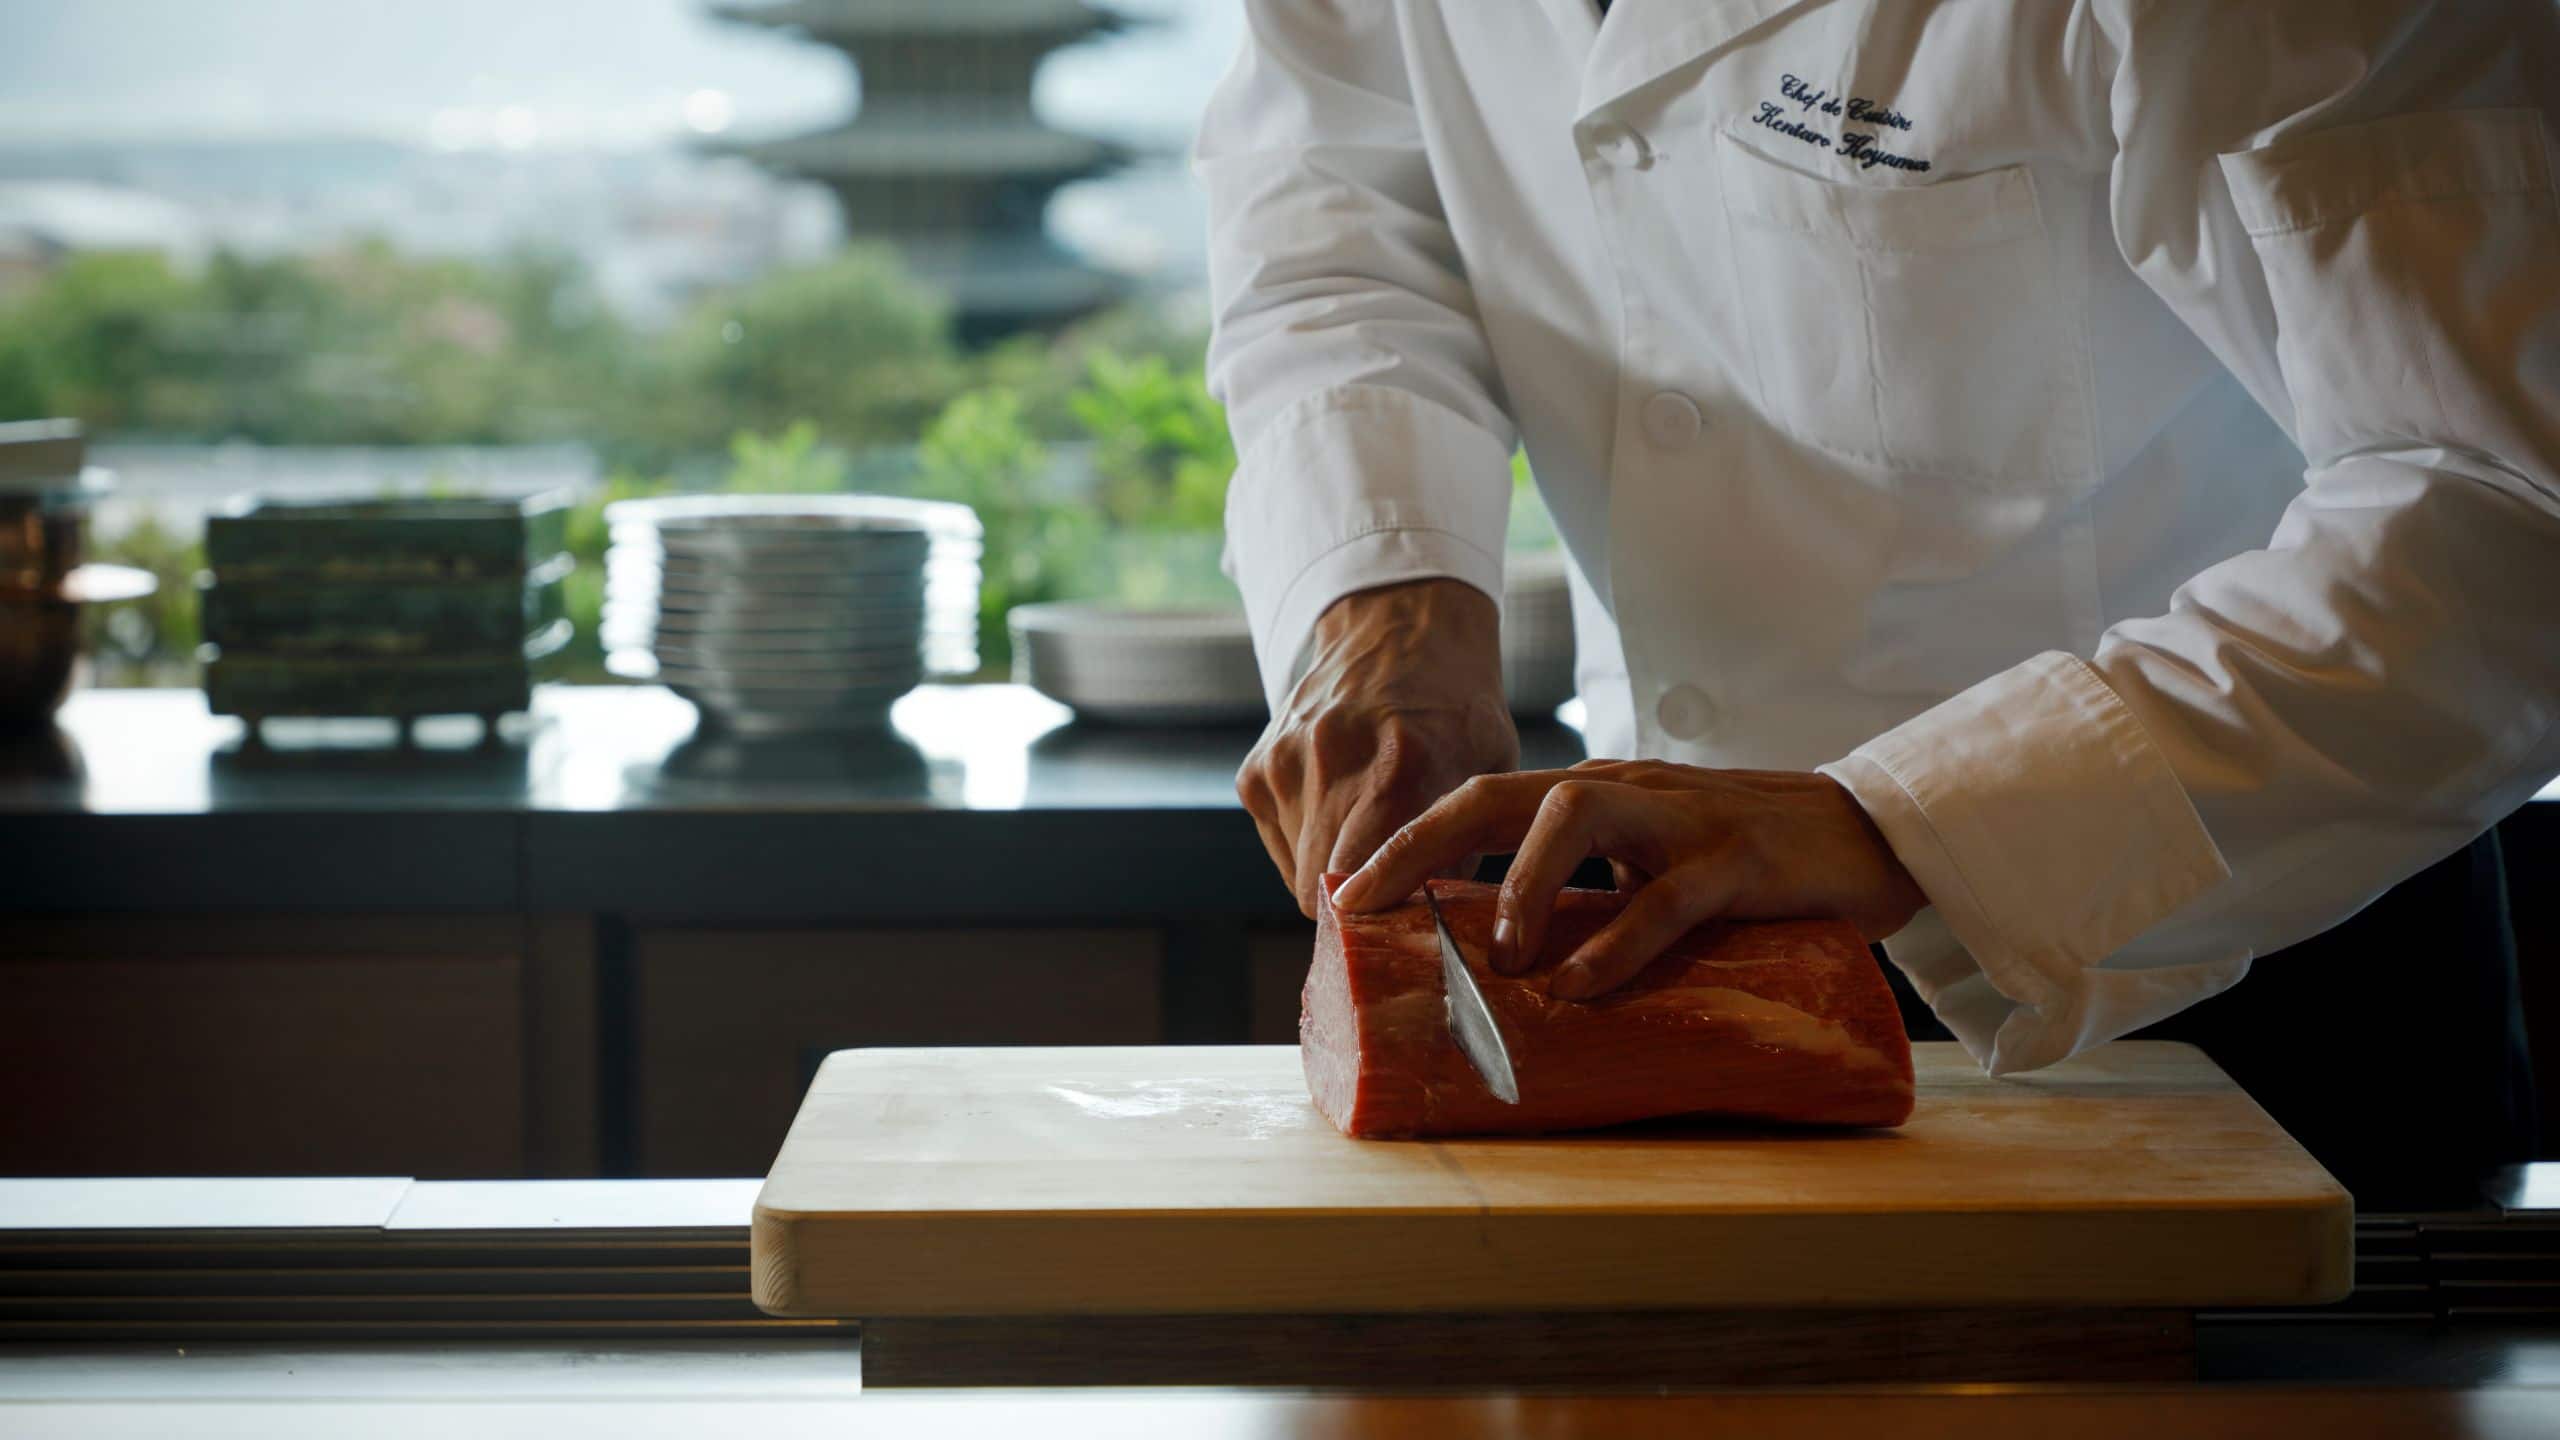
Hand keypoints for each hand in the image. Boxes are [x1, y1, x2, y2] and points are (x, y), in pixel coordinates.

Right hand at [1238, 579, 1518, 917]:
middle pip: (1318, 888)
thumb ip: (1457, 852)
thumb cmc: (1455, 710)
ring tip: (1369, 833)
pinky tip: (1340, 808)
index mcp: (1399, 764)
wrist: (1400, 633)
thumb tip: (1428, 931)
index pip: (1361, 881)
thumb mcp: (1488, 774)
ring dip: (1331, 869)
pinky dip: (1308, 842)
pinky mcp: (1256, 768)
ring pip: (1296, 872)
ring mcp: (1284, 760)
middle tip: (1388, 897)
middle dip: (1352, 904)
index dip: (1376, 918)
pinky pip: (1279, 843)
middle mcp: (1330, 759)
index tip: (1397, 925)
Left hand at [1334, 760, 1925, 997]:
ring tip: (1501, 954)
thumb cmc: (1748, 860)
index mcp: (1594, 795)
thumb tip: (1503, 961)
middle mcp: (1623, 793)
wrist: (1869, 833)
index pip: (1478, 803)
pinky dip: (1614, 943)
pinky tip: (1579, 985)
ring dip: (1522, 886)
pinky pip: (1664, 898)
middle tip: (1367, 905)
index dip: (1405, 843)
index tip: (1340, 893)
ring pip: (1574, 819)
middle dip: (1420, 848)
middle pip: (1499, 796)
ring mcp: (1679, 820)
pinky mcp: (1737, 861)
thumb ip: (1584, 897)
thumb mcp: (1649, 870)